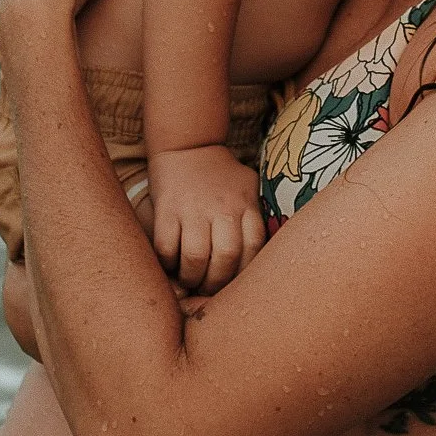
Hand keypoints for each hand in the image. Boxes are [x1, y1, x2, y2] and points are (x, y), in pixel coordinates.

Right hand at [147, 145, 266, 294]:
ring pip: (195, 256)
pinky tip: (171, 265)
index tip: (235, 284)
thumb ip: (257, 215)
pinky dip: (168, 263)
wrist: (187, 146)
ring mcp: (193, 208)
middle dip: (217, 282)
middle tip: (209, 289)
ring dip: (192, 277)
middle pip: (226, 255)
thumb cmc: (222, 175)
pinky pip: (166, 246)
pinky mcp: (167, 209)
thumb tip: (268, 255)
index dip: (245, 273)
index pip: (254, 246)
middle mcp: (222, 207)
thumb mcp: (249, 187)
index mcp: (246, 204)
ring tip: (190, 281)